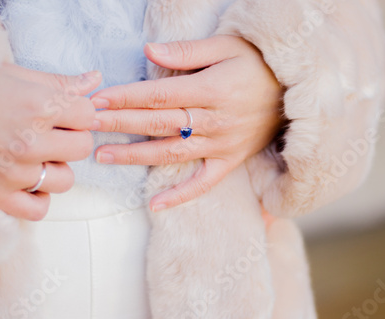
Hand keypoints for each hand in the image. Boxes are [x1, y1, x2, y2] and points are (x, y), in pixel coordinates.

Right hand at [0, 63, 101, 219]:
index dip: (80, 113)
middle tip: (51, 134)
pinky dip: (38, 198)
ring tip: (35, 157)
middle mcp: (30, 141)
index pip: (88, 115)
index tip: (66, 113)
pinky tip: (28, 182)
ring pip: (65, 180)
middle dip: (71, 139)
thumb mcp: (16, 75)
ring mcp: (15, 171)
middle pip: (82, 147)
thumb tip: (95, 80)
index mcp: (37, 106)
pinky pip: (38, 209)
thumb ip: (60, 82)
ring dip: (56, 170)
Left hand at [91, 35, 281, 210]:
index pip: (158, 95)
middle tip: (88, 126)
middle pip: (158, 124)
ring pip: (172, 153)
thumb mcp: (226, 46)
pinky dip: (180, 196)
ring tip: (105, 157)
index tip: (98, 100)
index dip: (126, 98)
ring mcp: (222, 144)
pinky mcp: (230, 161)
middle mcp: (214, 120)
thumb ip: (187, 52)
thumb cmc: (258, 64)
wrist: (295, 90)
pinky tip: (155, 205)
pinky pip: (204, 183)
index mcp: (211, 90)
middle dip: (121, 124)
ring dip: (136, 157)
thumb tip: (148, 51)